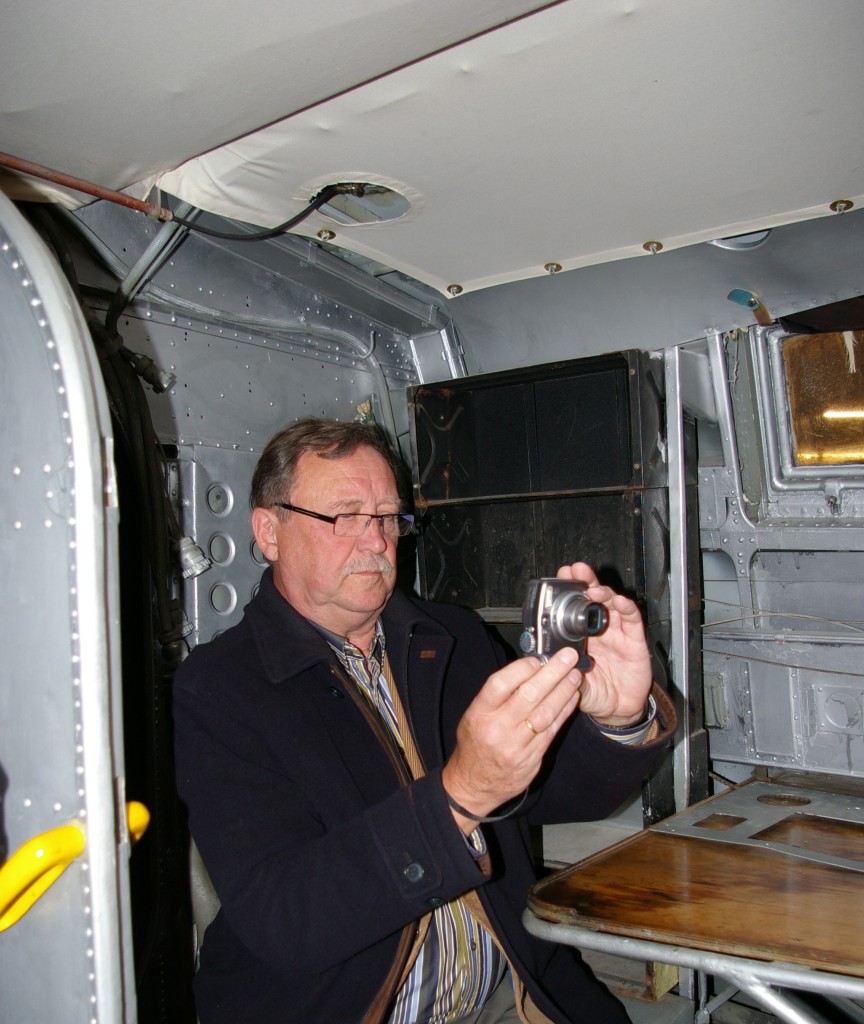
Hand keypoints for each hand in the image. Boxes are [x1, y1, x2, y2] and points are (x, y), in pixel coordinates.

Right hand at [442, 647, 583, 832]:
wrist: (473, 786)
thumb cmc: (475, 744)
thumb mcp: (474, 716)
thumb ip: (497, 696)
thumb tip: (529, 669)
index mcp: (479, 714)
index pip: (500, 684)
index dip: (522, 668)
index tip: (539, 658)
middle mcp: (497, 729)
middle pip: (528, 695)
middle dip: (552, 673)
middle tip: (568, 658)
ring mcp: (516, 746)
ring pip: (545, 713)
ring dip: (564, 691)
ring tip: (575, 675)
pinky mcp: (532, 759)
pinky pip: (552, 730)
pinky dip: (564, 711)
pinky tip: (572, 698)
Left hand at [555, 562, 651, 727]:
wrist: (617, 709)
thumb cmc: (593, 691)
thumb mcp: (571, 682)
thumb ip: (562, 671)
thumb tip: (546, 661)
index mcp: (578, 634)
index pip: (572, 605)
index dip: (567, 589)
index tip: (560, 577)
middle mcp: (597, 628)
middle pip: (591, 597)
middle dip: (584, 580)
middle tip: (576, 570)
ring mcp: (616, 631)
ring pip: (611, 602)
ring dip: (603, 592)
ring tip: (594, 589)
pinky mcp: (634, 639)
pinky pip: (631, 619)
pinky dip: (626, 608)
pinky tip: (619, 602)